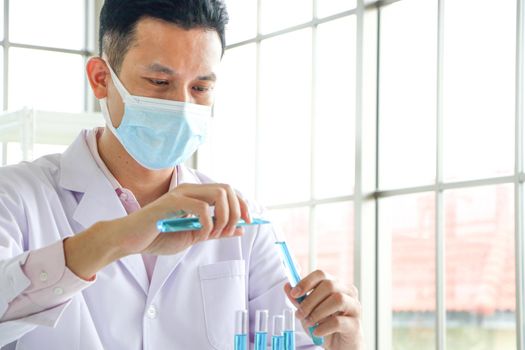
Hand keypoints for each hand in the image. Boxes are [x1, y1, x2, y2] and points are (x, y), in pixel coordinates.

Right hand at [116, 183, 250, 255]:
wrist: (131, 241)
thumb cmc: (158, 237)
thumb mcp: (193, 236)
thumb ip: (215, 231)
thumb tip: (239, 230)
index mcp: (196, 195)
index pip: (228, 190)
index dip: (242, 204)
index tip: (248, 221)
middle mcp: (190, 189)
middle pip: (227, 189)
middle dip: (236, 211)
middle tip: (229, 231)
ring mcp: (181, 193)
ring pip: (219, 194)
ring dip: (223, 217)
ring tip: (214, 234)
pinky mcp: (171, 202)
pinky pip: (201, 208)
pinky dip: (207, 223)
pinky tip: (200, 234)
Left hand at [284, 270, 361, 349]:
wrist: (339, 345)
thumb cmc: (325, 324)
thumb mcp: (308, 311)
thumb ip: (299, 299)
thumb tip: (287, 286)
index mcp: (336, 285)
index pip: (321, 274)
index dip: (306, 282)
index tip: (294, 293)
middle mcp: (347, 292)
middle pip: (329, 285)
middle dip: (310, 300)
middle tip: (300, 313)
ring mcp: (354, 307)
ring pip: (337, 300)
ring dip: (318, 312)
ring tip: (309, 322)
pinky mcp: (355, 324)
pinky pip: (339, 321)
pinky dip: (324, 327)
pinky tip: (317, 331)